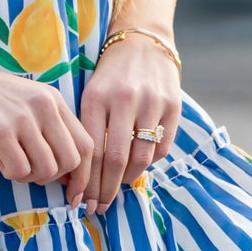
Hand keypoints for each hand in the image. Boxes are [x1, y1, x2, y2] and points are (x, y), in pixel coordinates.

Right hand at [0, 57, 92, 204]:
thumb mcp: (26, 104)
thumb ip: (49, 130)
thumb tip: (69, 174)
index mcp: (54, 100)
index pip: (86, 144)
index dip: (82, 174)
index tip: (71, 191)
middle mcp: (44, 106)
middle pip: (71, 161)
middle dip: (53, 178)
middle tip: (31, 174)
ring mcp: (23, 118)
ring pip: (47, 169)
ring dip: (29, 177)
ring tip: (11, 163)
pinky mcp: (1, 131)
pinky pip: (20, 170)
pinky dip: (9, 173)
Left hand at [78, 36, 181, 212]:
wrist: (143, 43)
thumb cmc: (109, 76)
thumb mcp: (90, 94)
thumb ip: (87, 129)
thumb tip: (78, 176)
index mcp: (96, 98)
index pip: (90, 151)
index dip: (85, 182)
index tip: (79, 201)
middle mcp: (125, 100)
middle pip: (114, 159)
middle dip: (105, 189)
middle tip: (97, 207)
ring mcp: (151, 103)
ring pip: (140, 157)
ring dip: (127, 180)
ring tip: (116, 189)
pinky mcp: (173, 107)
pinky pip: (162, 148)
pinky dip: (148, 164)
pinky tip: (136, 168)